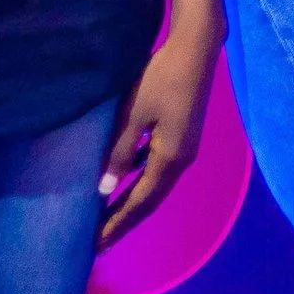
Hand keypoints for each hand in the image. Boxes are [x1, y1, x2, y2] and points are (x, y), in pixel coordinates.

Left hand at [98, 27, 217, 247]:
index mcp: (170, 159)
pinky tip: (128, 183)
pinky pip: (160, 171)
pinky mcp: (184, 137)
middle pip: (150, 200)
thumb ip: (119, 152)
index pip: (139, 202)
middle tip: (99, 242)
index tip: (96, 245)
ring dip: (133, 204)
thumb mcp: (133, 115)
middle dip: (125, 221)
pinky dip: (142, 184)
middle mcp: (182, 161)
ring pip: (156, 186)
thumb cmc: (161, 78)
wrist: (197, 49)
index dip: (117, 223)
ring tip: (110, 219)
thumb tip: (105, 189)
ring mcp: (187, 149)